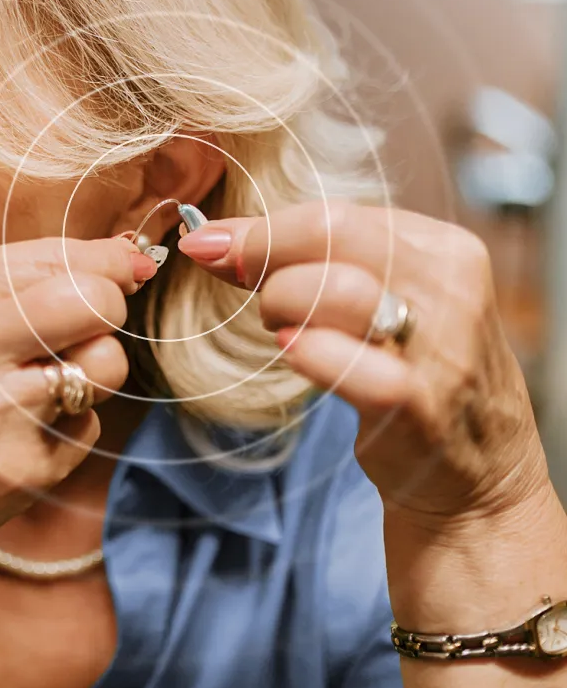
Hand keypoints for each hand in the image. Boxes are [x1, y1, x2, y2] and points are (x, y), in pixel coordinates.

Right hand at [0, 235, 157, 576]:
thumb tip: (132, 256)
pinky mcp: (20, 467)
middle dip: (111, 308)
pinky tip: (23, 435)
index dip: (107, 264)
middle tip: (86, 329)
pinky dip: (70, 427)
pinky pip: (91, 424)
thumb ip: (23, 279)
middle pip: (94, 300)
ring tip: (46, 385)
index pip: (57, 256)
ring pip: (107, 363)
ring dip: (94, 372)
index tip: (122, 273)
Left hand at [177, 200, 550, 526]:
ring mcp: (440, 348)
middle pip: (332, 235)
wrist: (477, 474)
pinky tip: (294, 354)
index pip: (334, 213)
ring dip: (282, 306)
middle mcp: (450, 289)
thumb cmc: (407, 370)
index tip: (212, 245)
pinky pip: (347, 364)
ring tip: (282, 331)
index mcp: (442, 248)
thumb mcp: (376, 299)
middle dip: (263, 257)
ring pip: (337, 290)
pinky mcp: (421, 406)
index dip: (262, 229)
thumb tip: (211, 239)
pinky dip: (307, 354)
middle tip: (243, 287)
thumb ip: (307, 262)